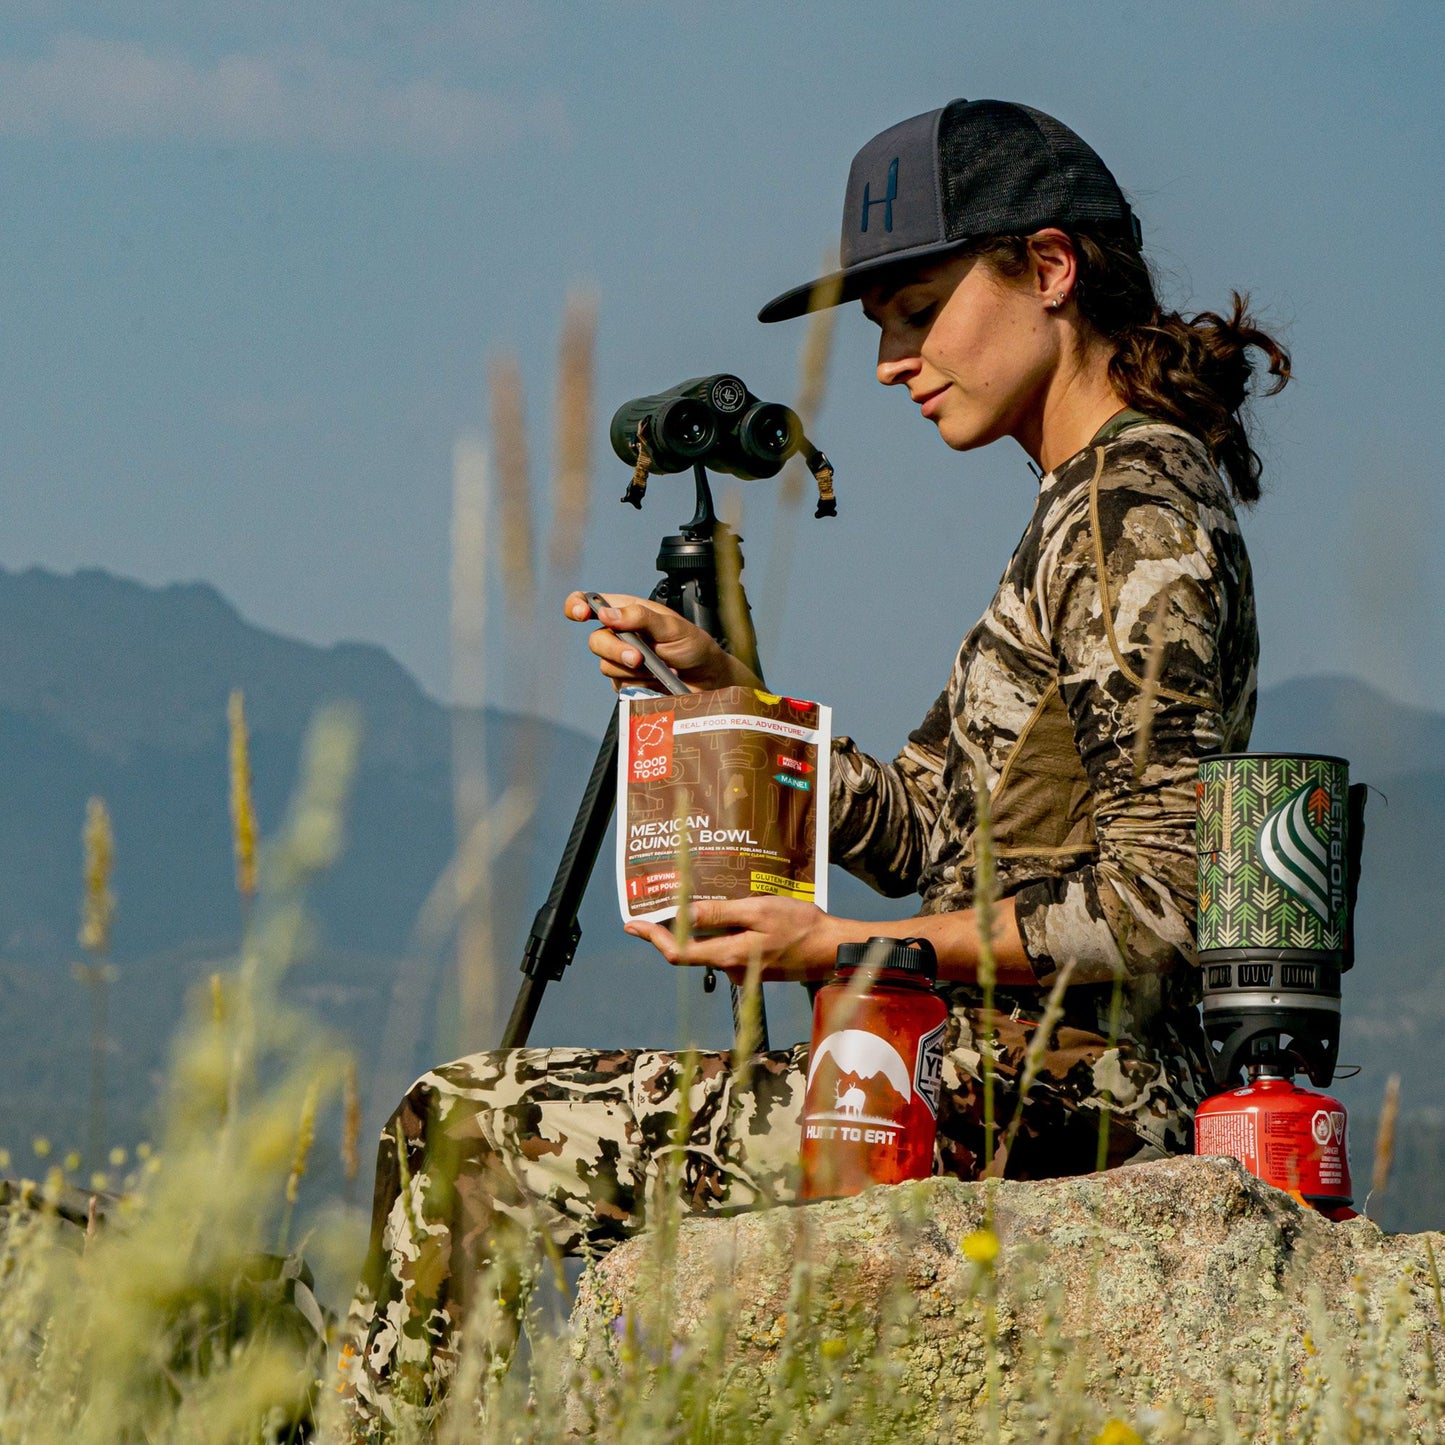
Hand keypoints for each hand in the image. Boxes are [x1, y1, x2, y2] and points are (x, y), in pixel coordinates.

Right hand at [563, 591, 759, 692]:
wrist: (708, 680)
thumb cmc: (693, 646)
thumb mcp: (672, 626)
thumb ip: (640, 617)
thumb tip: (607, 614)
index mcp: (627, 612)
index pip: (590, 603)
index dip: (578, 605)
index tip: (582, 615)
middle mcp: (621, 635)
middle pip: (596, 640)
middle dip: (615, 650)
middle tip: (638, 657)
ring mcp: (622, 661)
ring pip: (606, 666)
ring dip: (633, 669)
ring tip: (659, 668)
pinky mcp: (626, 683)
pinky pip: (620, 685)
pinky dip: (639, 683)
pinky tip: (657, 680)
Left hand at [624, 897, 849, 982]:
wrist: (832, 948)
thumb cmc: (800, 926)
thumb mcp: (758, 912)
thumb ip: (721, 915)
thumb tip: (684, 915)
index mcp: (728, 955)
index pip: (679, 952)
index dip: (654, 938)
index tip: (634, 924)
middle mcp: (731, 968)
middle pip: (690, 950)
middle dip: (672, 929)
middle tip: (655, 907)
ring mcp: (743, 969)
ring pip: (711, 946)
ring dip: (702, 926)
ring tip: (698, 898)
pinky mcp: (754, 966)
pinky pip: (729, 946)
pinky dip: (723, 930)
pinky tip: (731, 911)